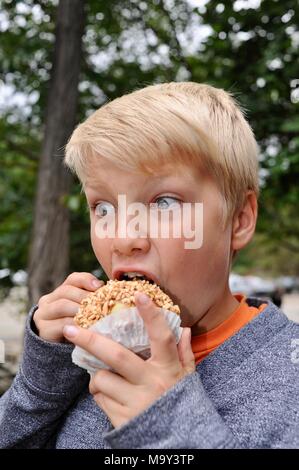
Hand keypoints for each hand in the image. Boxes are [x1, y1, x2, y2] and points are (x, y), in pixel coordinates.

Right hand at [33, 272, 103, 341]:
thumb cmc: (79, 330)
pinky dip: (77, 326)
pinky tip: (88, 328)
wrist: (61, 354)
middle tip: (100, 304)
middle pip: (67, 291)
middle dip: (85, 296)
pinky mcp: (43, 330)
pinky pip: (62, 324)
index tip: (99, 286)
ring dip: (80, 309)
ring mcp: (42, 314)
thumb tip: (109, 291)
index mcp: (60, 292)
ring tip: (95, 315)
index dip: (86, 280)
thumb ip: (93, 301)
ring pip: (63, 305)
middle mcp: (48, 300)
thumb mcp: (85, 313)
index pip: (73, 279)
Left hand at [63, 292, 194, 427]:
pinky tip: (111, 395)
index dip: (151, 315)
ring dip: (97, 375)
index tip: (139, 294)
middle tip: (71, 329)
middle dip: (90, 340)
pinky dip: (100, 393)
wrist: (176, 442)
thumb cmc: (181, 403)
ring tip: (107, 378)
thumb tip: (184, 329)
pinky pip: (99, 398)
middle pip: (116, 356)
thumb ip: (185, 353)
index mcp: (169, 369)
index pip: (161, 337)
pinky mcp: (122, 418)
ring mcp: (135, 402)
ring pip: (102, 379)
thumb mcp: (188, 377)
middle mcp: (152, 383)